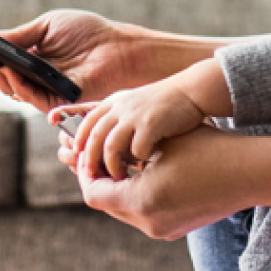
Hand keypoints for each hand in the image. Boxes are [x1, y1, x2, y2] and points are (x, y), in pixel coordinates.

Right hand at [0, 10, 147, 112]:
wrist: (118, 47)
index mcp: (27, 60)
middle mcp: (30, 78)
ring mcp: (41, 91)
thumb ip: (19, 35)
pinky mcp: (55, 102)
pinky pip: (30, 96)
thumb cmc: (87, 34)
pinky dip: (17, 82)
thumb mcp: (47, 27)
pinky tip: (9, 68)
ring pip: (8, 87)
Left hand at [67, 124, 270, 240]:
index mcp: (141, 200)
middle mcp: (148, 221)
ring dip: (119, 189)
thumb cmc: (209, 148)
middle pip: (106, 204)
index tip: (85, 155)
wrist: (251, 172)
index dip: (84, 172)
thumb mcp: (164, 144)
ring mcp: (162, 229)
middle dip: (101, 181)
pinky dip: (137, 196)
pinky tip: (148, 175)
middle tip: (101, 159)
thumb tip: (99, 149)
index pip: (93, 192)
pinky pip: (143, 214)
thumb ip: (128, 151)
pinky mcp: (175, 228)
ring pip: (124, 210)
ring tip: (125, 165)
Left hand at [68, 77, 208, 180]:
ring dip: (112, 166)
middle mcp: (121, 107)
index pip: (87, 122)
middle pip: (94, 137)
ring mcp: (135, 115)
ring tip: (119, 179)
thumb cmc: (167, 104)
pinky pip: (137, 149)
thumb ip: (120, 119)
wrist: (192, 91)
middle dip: (91, 160)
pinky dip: (138, 160)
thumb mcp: (136, 105)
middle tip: (93, 177)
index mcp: (115, 102)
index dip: (80, 140)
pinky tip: (147, 165)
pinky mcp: (151, 123)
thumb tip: (105, 145)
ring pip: (111, 147)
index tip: (77, 156)